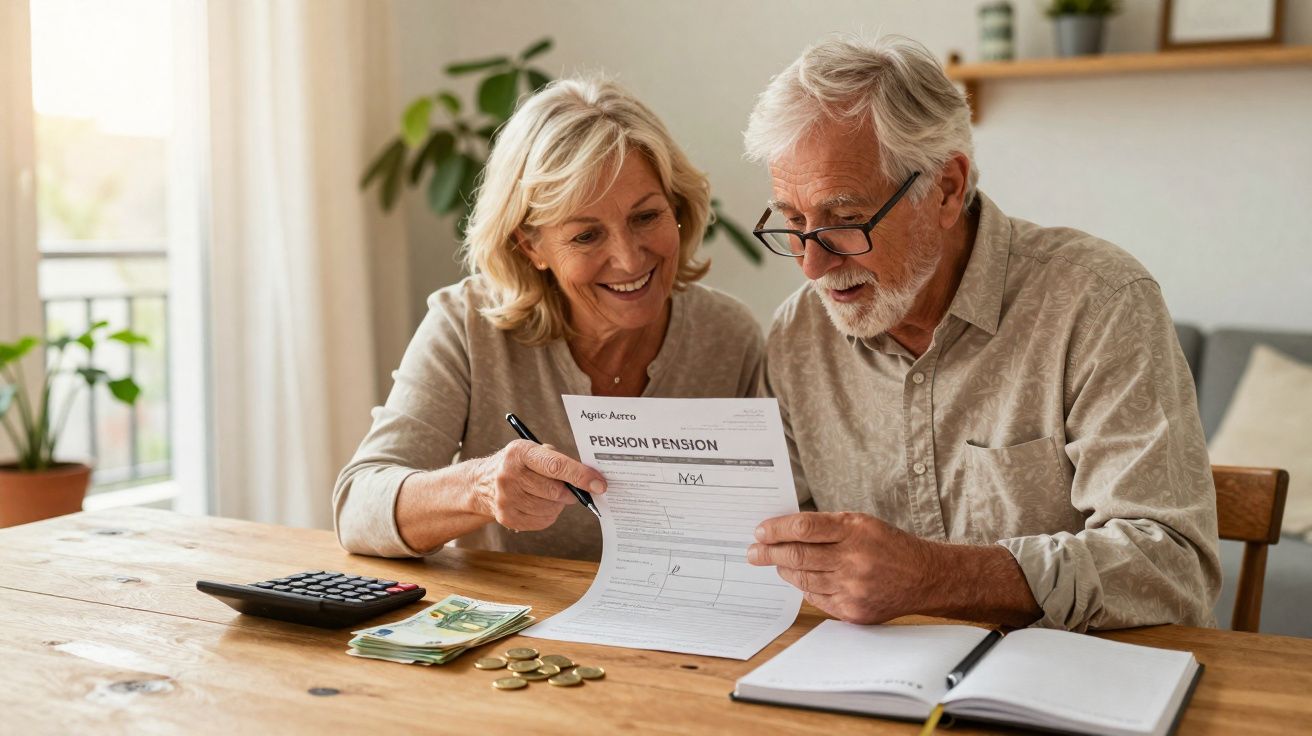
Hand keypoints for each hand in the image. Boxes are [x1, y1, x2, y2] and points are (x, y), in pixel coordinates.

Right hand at [471, 440, 605, 531]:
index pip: (555, 466)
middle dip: (570, 492)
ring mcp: (506, 498)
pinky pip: (543, 522)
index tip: (599, 484)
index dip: (580, 476)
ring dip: (558, 504)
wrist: (483, 483)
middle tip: (571, 490)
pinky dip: (549, 515)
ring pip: (551, 508)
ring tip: (549, 495)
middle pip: (555, 491)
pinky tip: (540, 504)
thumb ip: (559, 462)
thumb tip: (589, 481)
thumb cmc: (520, 465)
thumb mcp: (534, 451)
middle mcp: (509, 475)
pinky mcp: (506, 517)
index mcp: (519, 452)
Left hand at [747, 512, 934, 623]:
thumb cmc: (888, 545)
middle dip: (769, 553)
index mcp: (855, 531)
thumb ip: (826, 526)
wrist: (924, 577)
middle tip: (753, 552)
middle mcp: (853, 560)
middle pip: (798, 556)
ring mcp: (853, 588)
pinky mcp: (853, 610)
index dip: (777, 529)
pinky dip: (804, 587)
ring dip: (784, 570)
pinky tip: (800, 580)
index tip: (760, 531)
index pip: (804, 528)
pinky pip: (816, 598)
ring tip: (776, 563)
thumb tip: (785, 531)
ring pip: (803, 579)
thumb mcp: (861, 523)